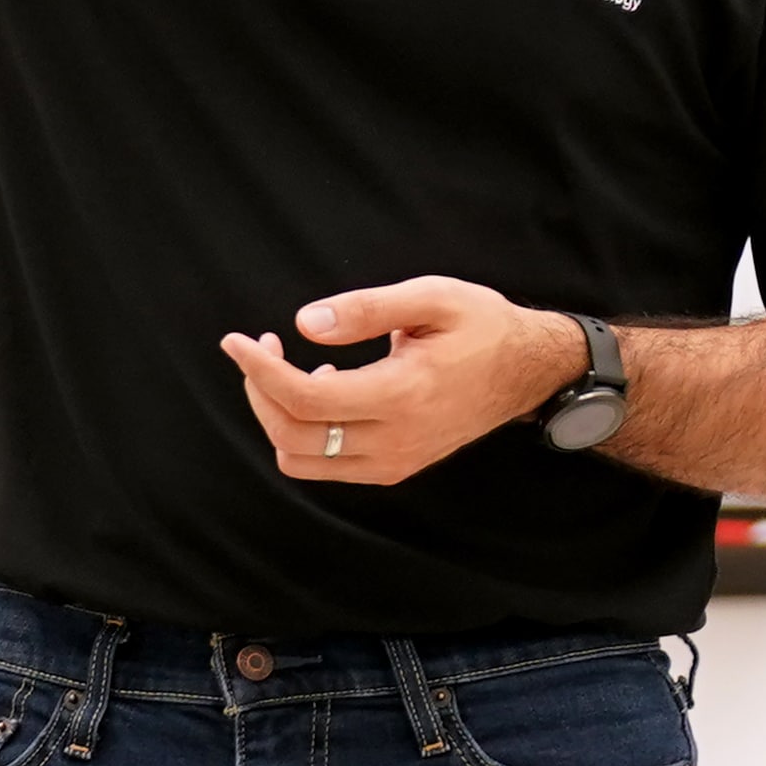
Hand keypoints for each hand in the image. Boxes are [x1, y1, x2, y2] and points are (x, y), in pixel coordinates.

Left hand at [224, 277, 581, 488]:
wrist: (529, 372)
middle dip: (261, 390)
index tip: (237, 340)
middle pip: (293, 435)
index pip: (306, 399)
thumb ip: (367, 309)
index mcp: (403, 394)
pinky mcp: (394, 468)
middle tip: (262, 347)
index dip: (260, 370)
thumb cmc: (482, 326)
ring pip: (301, 459)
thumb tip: (304, 324)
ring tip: (290, 369)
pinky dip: (305, 434)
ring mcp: (394, 462)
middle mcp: (396, 440)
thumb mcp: (431, 297)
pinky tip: (325, 390)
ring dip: (279, 415)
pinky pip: (325, 466)